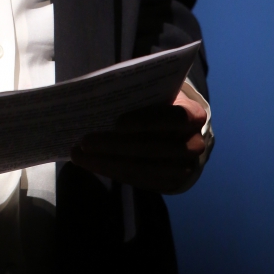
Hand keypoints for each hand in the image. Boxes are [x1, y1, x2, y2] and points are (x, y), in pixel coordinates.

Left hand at [70, 90, 206, 193]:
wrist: (180, 130)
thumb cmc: (160, 102)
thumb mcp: (156, 91)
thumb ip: (137, 90)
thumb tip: (98, 88)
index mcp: (194, 114)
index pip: (174, 118)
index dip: (147, 121)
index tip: (118, 122)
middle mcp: (194, 145)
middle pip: (153, 149)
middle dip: (115, 146)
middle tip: (85, 140)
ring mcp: (183, 169)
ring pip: (142, 169)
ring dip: (107, 162)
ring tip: (79, 154)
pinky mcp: (169, 184)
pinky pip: (138, 180)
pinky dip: (111, 171)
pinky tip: (90, 163)